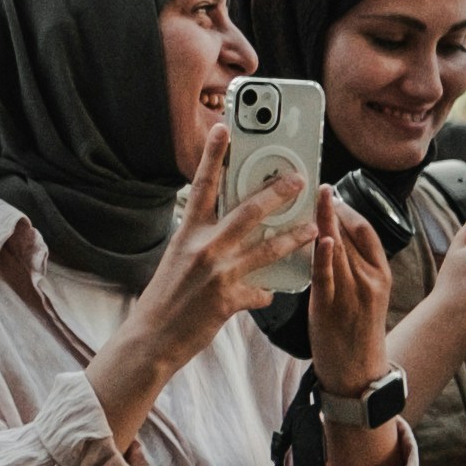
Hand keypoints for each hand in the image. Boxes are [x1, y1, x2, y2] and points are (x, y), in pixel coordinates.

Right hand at [119, 159, 326, 390]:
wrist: (152, 337)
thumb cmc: (164, 297)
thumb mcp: (177, 257)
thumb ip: (202, 239)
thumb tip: (225, 224)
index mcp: (188, 233)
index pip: (202, 186)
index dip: (213, 155)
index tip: (223, 128)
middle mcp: (204, 247)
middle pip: (247, 211)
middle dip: (276, 193)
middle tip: (297, 180)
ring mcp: (218, 273)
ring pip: (267, 248)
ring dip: (294, 236)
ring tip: (312, 228)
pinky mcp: (229, 299)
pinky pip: (261, 291)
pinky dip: (268, 291)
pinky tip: (271, 292)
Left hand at [302, 194, 394, 393]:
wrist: (357, 371)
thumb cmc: (355, 331)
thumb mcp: (365, 293)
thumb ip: (352, 265)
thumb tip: (332, 236)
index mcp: (380, 273)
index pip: (366, 230)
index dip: (349, 209)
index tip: (332, 193)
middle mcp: (371, 279)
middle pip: (352, 234)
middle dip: (335, 208)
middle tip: (319, 186)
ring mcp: (353, 293)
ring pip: (340, 249)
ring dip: (327, 221)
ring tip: (317, 197)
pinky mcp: (332, 307)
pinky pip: (327, 276)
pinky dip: (325, 255)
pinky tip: (322, 237)